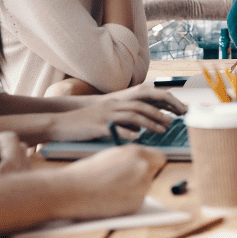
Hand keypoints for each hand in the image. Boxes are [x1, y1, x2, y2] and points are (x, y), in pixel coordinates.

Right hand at [51, 85, 187, 141]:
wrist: (61, 123)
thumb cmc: (85, 122)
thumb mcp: (107, 117)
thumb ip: (123, 119)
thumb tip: (140, 128)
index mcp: (117, 101)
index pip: (144, 99)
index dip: (161, 103)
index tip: (175, 110)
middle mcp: (113, 105)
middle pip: (142, 106)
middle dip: (160, 113)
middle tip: (173, 122)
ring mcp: (106, 115)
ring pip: (133, 115)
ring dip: (150, 122)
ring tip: (163, 130)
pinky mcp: (98, 126)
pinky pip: (117, 128)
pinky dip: (129, 133)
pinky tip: (138, 138)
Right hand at [57, 144, 166, 219]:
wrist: (72, 190)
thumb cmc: (86, 171)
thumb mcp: (112, 155)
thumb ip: (129, 156)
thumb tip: (140, 160)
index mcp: (136, 152)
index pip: (159, 156)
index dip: (151, 161)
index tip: (146, 164)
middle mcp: (143, 168)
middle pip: (153, 172)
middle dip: (143, 174)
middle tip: (126, 177)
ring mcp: (142, 187)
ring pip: (145, 186)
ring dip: (135, 187)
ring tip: (112, 187)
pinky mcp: (136, 204)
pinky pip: (138, 200)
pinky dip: (128, 200)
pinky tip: (111, 197)